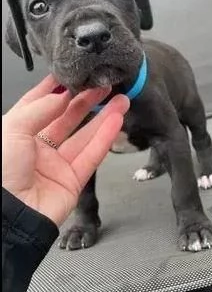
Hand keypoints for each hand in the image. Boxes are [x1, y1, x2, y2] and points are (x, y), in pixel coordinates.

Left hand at [2, 75, 129, 226]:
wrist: (8, 216)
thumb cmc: (0, 173)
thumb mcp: (11, 129)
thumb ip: (40, 108)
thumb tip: (62, 94)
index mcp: (16, 134)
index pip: (38, 105)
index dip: (55, 89)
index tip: (72, 74)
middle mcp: (36, 148)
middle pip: (66, 118)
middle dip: (86, 100)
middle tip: (103, 85)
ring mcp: (56, 165)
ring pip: (84, 136)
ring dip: (103, 117)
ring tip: (120, 100)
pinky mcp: (72, 180)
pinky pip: (92, 155)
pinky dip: (105, 137)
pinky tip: (117, 121)